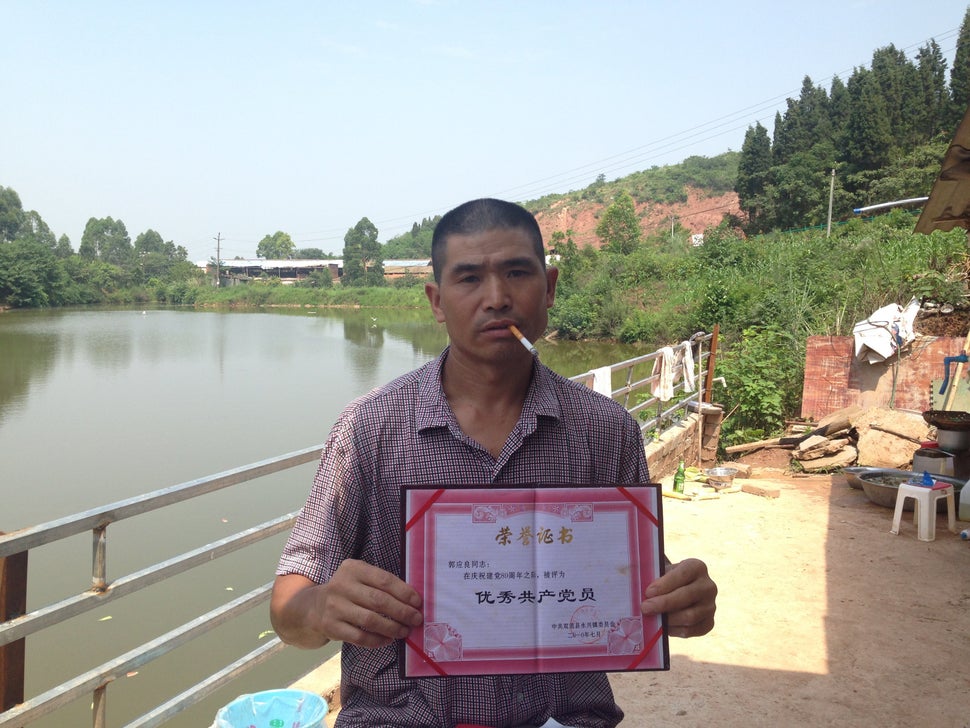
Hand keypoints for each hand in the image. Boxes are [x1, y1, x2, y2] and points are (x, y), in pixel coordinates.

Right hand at [271, 559, 422, 649]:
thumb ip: (380, 584)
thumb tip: (412, 600)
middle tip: (416, 619)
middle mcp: (341, 585)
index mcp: (353, 569)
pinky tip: (388, 640)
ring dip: (392, 628)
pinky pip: (359, 636)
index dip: (404, 592)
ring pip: (370, 620)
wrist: (312, 607)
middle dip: (402, 612)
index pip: (383, 580)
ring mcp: (334, 607)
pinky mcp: (331, 627)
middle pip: (379, 601)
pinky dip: (377, 640)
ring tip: (405, 631)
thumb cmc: (346, 592)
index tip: (418, 602)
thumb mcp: (358, 578)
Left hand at [640, 557, 715, 637]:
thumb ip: (654, 578)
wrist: (680, 593)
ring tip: (653, 619)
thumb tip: (642, 593)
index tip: (648, 592)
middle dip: (664, 603)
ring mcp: (711, 606)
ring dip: (668, 619)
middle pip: (686, 596)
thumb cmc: (666, 580)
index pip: (683, 574)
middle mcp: (708, 586)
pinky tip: (662, 627)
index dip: (665, 584)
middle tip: (645, 608)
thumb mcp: (662, 572)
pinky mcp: (709, 623)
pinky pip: (691, 630)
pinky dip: (675, 630)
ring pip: (690, 616)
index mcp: (697, 567)